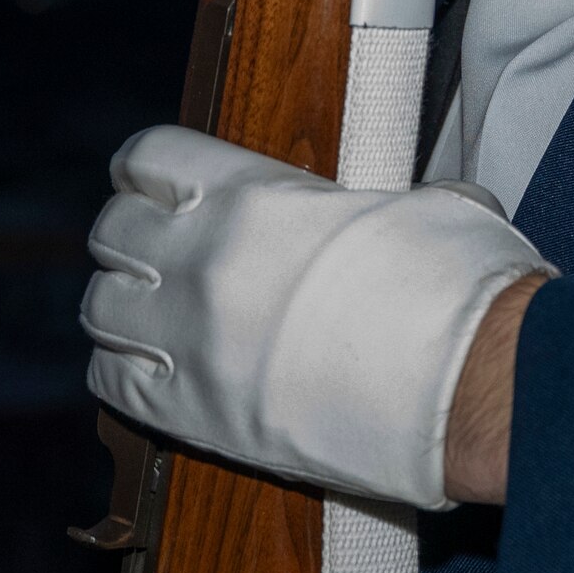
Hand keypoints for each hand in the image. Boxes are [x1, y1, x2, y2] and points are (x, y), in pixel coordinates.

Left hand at [82, 125, 553, 508]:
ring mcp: (193, 338)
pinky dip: (124, 370)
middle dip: (132, 236)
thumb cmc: (461, 288)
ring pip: (101, 308)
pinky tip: (155, 369)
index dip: (147, 169)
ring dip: (124, 305)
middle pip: (115, 230)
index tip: (149, 182)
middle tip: (156, 251)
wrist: (472, 384)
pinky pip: (112, 382)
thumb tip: (427, 204)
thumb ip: (392, 197)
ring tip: (154, 313)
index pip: (153, 158)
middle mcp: (207, 258)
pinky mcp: (195, 414)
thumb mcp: (427, 204)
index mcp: (256, 193)